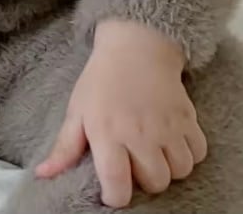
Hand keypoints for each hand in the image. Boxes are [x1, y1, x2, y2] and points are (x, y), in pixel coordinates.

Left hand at [36, 19, 207, 208]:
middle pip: (154, 183)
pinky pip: (198, 153)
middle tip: (134, 161)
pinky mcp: (188, 117)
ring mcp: (167, 126)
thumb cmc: (101, 81)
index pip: (117, 185)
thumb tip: (43, 174)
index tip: (113, 191)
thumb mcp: (77, 111)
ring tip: (154, 151)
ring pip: (179, 172)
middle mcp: (140, 133)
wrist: (135, 46)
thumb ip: (64, 148)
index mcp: (108, 132)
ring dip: (168, 167)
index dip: (115, 197)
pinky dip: (189, 153)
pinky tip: (173, 140)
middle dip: (144, 179)